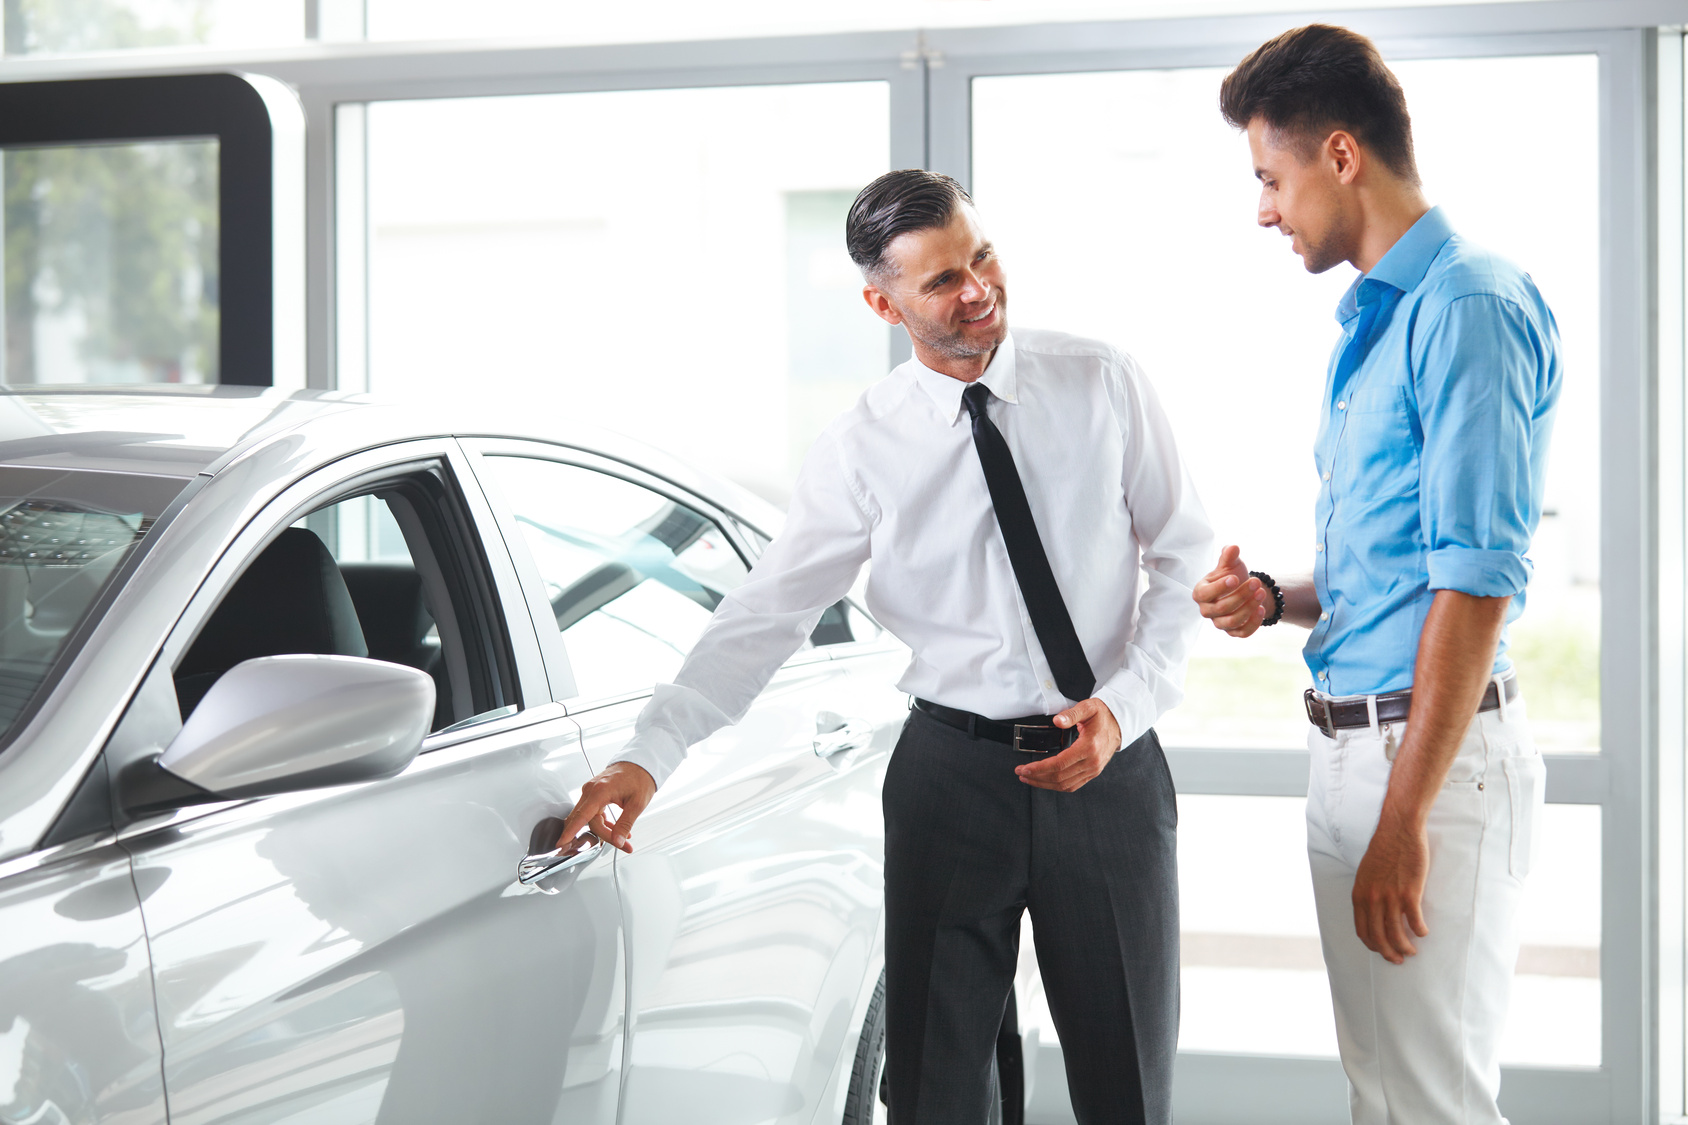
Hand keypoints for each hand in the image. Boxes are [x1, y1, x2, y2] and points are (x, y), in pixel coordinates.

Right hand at [557, 761, 655, 853]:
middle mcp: (591, 790)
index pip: (582, 816)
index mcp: (600, 790)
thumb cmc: (639, 778)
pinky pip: (592, 813)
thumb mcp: (637, 804)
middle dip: (603, 836)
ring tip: (623, 839)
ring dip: (604, 831)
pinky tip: (615, 828)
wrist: (640, 764)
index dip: (571, 831)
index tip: (562, 843)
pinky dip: (603, 823)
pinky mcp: (593, 794)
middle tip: (621, 845)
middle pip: (587, 820)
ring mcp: (590, 791)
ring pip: (589, 818)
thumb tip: (618, 841)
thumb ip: (625, 824)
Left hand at [1015, 698, 1120, 791]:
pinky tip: (1046, 781)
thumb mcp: (1088, 708)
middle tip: (1021, 773)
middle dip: (1037, 777)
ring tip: (1030, 779)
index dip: (1039, 768)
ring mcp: (1093, 769)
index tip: (1025, 768)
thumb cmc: (1103, 716)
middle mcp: (1092, 762)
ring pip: (1065, 785)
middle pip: (1059, 777)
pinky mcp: (1092, 772)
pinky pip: (1073, 785)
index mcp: (1089, 747)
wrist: (1119, 723)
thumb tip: (1057, 720)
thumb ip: (1071, 714)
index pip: (1059, 764)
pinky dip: (1057, 786)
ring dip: (1045, 784)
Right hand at [1193, 544, 1271, 637]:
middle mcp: (1207, 610)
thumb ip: (1229, 557)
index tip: (1235, 578)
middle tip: (1256, 582)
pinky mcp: (1232, 631)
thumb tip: (1233, 547)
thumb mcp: (1230, 565)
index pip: (1204, 594)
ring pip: (1232, 621)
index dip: (1219, 588)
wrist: (1242, 590)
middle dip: (1240, 595)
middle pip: (1221, 608)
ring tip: (1261, 592)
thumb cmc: (1232, 576)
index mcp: (1201, 592)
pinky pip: (1242, 633)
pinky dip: (1253, 623)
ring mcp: (1219, 622)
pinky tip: (1261, 609)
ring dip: (1248, 608)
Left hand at [1351, 818, 1430, 963]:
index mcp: (1359, 894)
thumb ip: (1368, 893)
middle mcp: (1372, 899)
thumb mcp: (1366, 873)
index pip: (1362, 930)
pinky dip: (1419, 931)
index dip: (1372, 945)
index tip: (1381, 950)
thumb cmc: (1384, 849)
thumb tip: (1374, 911)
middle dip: (1388, 953)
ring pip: (1396, 934)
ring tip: (1412, 951)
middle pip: (1378, 937)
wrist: (1398, 829)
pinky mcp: (1409, 892)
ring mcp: (1390, 897)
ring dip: (1405, 947)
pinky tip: (1423, 933)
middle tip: (1398, 960)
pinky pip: (1414, 922)